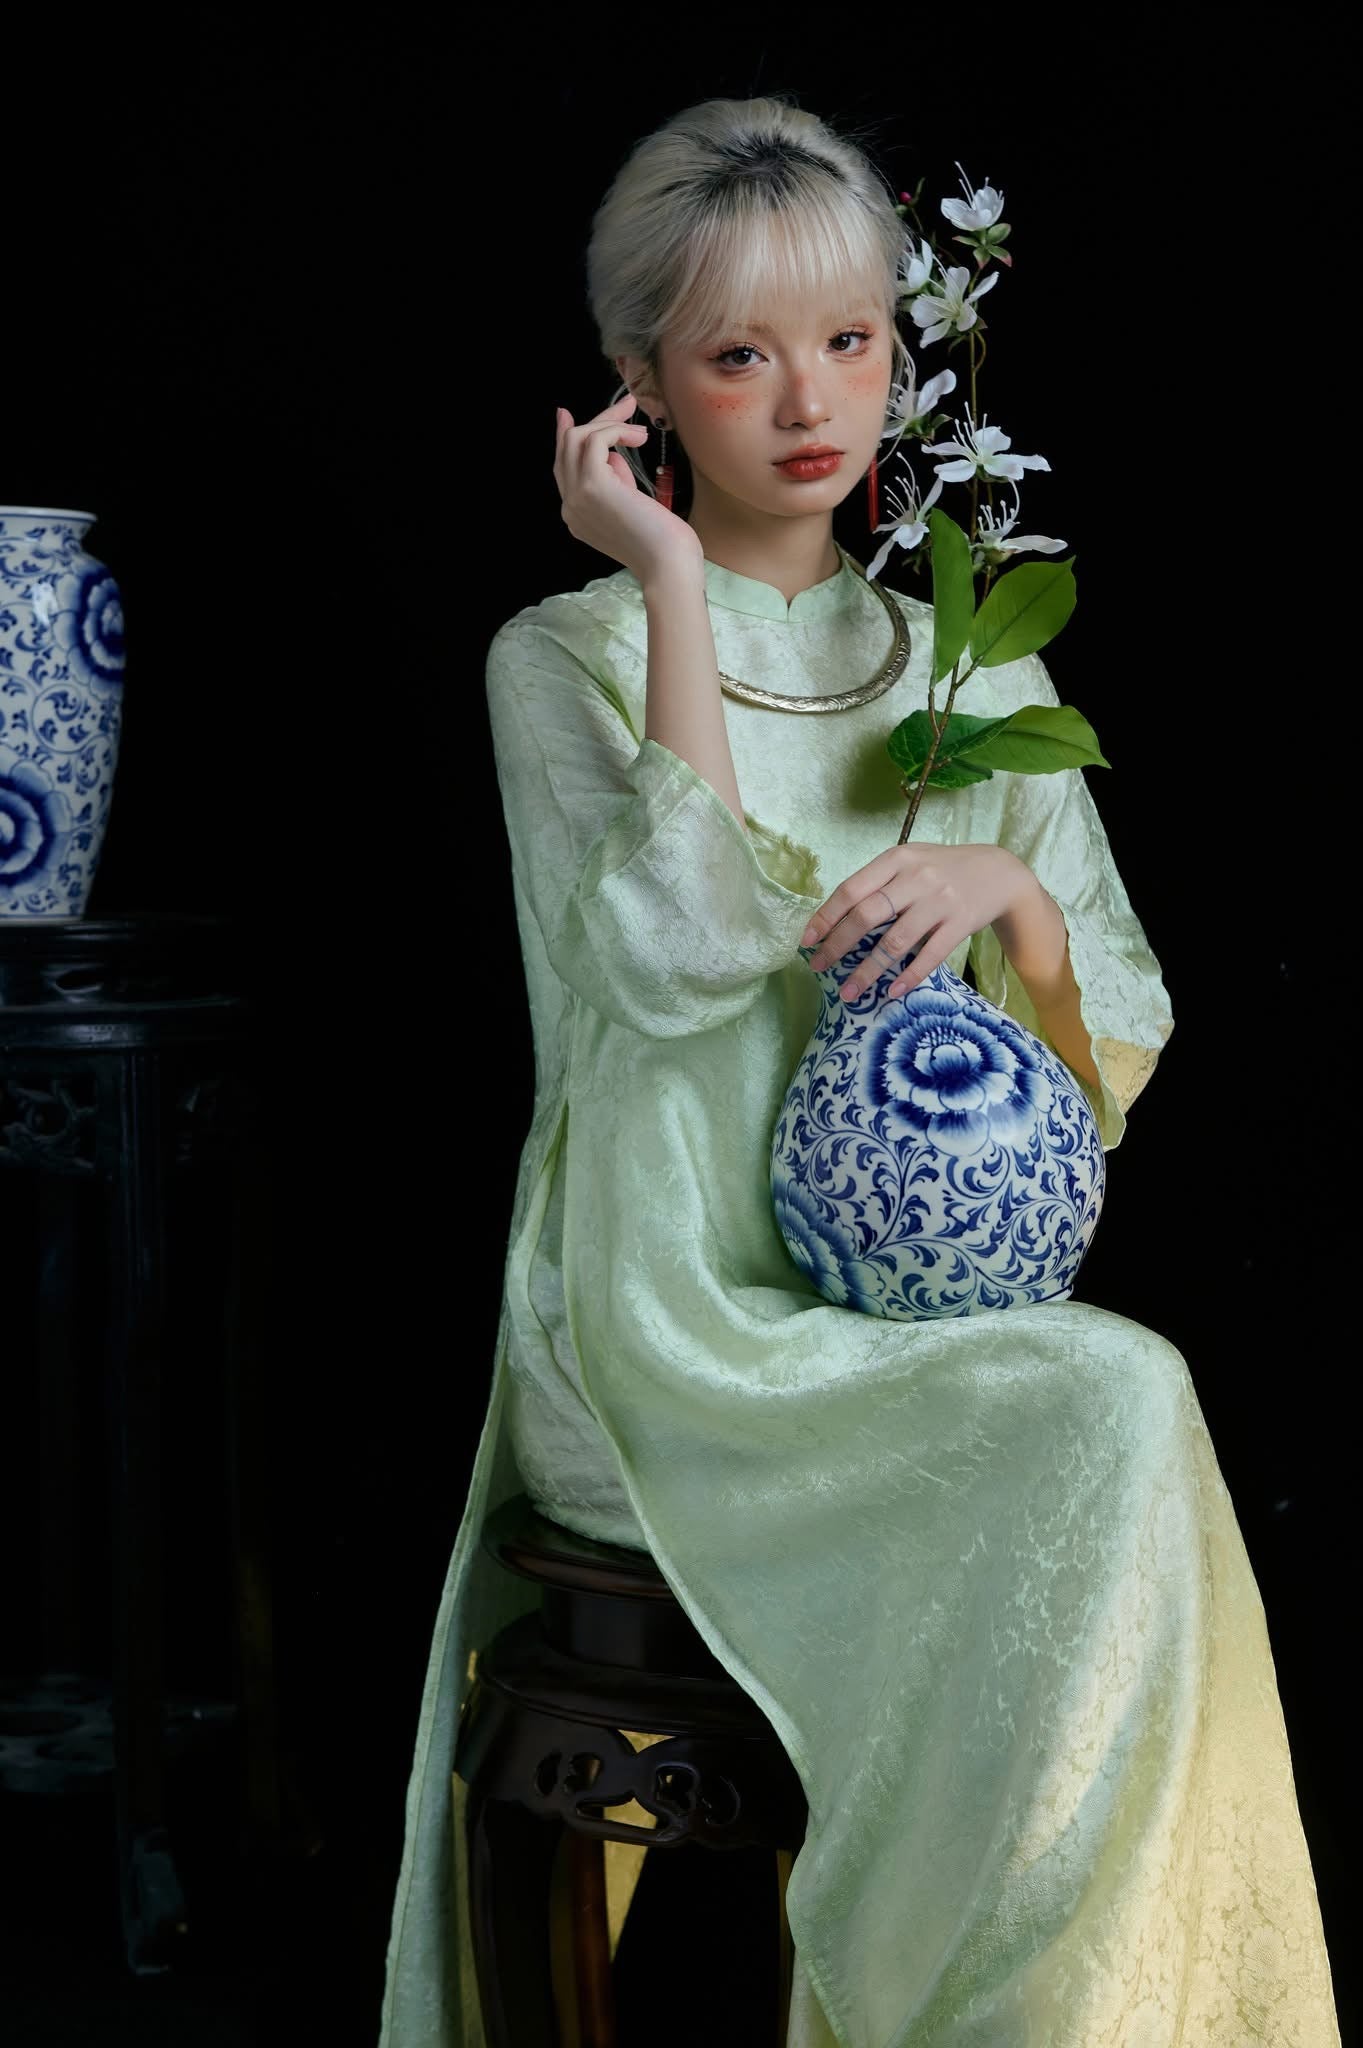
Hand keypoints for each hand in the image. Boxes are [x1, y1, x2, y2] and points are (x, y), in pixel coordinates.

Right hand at [554, 393, 702, 587]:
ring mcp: (577, 497)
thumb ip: (616, 484)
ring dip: (610, 424)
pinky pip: (595, 440)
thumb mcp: (632, 508)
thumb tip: (613, 457)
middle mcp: (570, 507)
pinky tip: (639, 438)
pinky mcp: (592, 486)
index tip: (566, 414)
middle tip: (627, 406)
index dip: (564, 438)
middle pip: (567, 449)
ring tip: (641, 432)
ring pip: (577, 439)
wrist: (668, 565)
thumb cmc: (662, 543)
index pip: (562, 468)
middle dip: (596, 420)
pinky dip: (617, 431)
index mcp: (577, 517)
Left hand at [801, 843, 1036, 1001]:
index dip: (826, 916)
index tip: (807, 940)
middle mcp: (917, 878)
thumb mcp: (910, 862)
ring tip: (849, 991)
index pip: (851, 889)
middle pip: (867, 916)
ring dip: (867, 971)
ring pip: (894, 942)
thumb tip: (835, 918)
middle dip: (837, 945)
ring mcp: (940, 901)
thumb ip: (878, 882)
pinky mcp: (960, 924)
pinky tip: (891, 991)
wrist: (1000, 873)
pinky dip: (908, 976)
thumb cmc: (943, 870)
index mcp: (897, 859)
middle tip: (818, 966)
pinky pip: (929, 956)